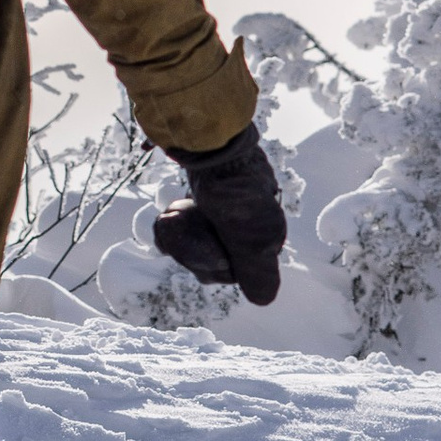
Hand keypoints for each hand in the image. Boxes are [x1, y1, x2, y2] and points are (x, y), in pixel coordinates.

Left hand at [150, 124, 286, 303]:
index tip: (201, 241)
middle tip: (182, 218)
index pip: (227, 272)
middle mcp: (252, 228)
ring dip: (180, 230)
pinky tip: (175, 208)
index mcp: (266, 239)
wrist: (210, 140)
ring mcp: (232, 213)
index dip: (206, 262)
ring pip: (196, 242)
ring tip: (175, 211)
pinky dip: (178, 219)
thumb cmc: (232, 187)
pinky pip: (192, 223)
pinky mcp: (213, 199)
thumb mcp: (247, 235)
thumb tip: (264, 300)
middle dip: (189, 244)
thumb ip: (256, 269)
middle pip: (209, 258)